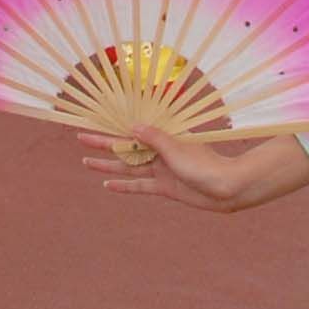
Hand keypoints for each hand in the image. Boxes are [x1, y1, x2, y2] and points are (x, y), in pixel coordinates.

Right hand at [77, 128, 295, 212]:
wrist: (228, 188)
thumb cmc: (207, 165)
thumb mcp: (178, 150)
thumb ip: (155, 139)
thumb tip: (132, 127)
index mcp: (163, 137)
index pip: (132, 130)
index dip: (113, 126)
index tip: (95, 119)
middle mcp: (159, 152)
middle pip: (125, 147)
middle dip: (103, 143)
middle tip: (80, 138)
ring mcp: (160, 170)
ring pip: (128, 166)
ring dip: (108, 163)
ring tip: (86, 161)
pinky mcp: (164, 187)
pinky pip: (139, 185)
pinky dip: (124, 185)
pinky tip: (107, 184)